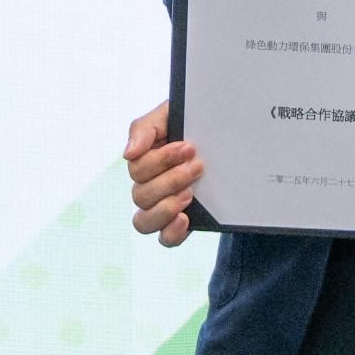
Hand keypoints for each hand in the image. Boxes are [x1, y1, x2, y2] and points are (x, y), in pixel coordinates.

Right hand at [124, 100, 201, 247]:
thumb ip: (144, 128)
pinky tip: (184, 220)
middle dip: (171, 180)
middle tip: (198, 167)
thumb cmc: (193, 125)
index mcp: (143, 160)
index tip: (188, 148)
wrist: (226, 139)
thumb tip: (128, 153)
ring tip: (190, 194)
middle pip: (141, 195)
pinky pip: (164, 239)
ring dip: (166, 207)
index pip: (137, 168)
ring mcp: (161, 207)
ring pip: (144, 221)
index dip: (161, 160)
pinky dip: (171, 232)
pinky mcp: (177, 224)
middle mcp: (148, 186)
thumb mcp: (170, 115)